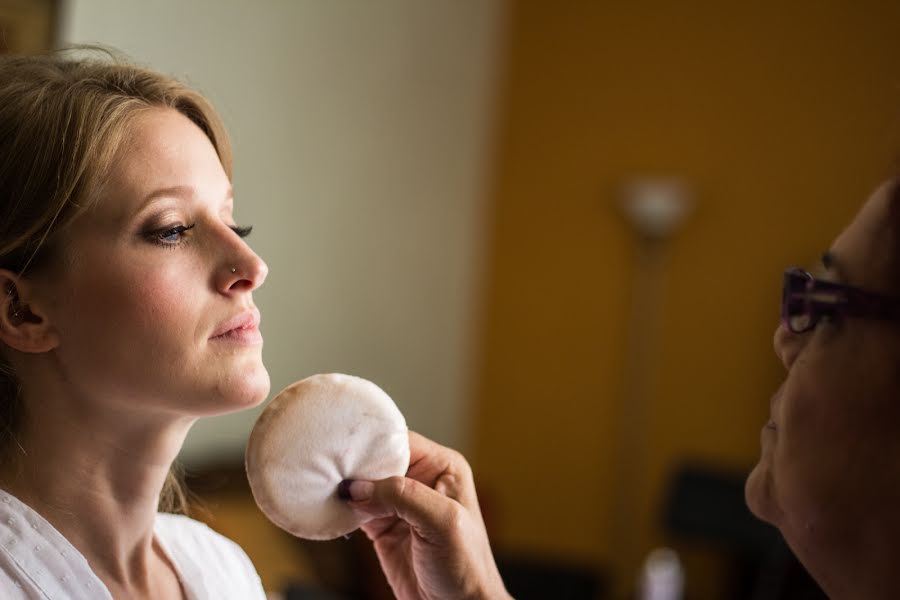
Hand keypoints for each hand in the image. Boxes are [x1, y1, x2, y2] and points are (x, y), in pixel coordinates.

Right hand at [340, 431, 510, 599]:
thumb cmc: (467, 567)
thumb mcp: (443, 523)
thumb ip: (404, 496)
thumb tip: (358, 486)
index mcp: (443, 467)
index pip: (400, 442)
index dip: (372, 442)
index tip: (342, 443)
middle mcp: (421, 480)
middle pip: (377, 460)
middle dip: (353, 463)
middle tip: (324, 462)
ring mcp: (400, 505)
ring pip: (364, 484)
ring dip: (344, 486)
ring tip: (319, 481)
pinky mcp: (383, 527)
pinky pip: (356, 510)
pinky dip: (340, 509)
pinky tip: (326, 505)